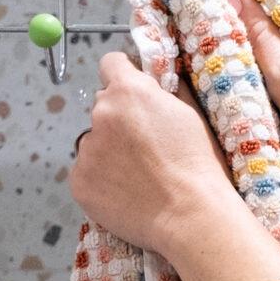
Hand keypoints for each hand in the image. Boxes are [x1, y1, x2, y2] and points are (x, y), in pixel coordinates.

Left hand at [71, 50, 279, 280]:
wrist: (191, 216)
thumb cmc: (199, 167)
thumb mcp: (191, 116)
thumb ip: (166, 92)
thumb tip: (156, 81)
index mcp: (129, 91)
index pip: (111, 64)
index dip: (123, 77)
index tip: (131, 94)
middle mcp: (101, 114)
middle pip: (102, 108)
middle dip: (118, 122)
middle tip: (144, 149)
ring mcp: (87, 150)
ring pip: (93, 144)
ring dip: (108, 154)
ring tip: (137, 177)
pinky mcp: (79, 182)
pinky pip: (86, 174)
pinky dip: (101, 182)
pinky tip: (126, 194)